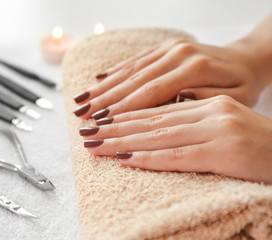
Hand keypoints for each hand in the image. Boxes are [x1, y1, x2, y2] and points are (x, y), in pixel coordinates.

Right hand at [72, 38, 269, 119]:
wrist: (247, 59)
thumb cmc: (242, 84)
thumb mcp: (234, 98)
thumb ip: (202, 101)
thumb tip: (172, 103)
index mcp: (194, 68)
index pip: (151, 93)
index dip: (123, 108)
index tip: (101, 122)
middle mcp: (178, 54)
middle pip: (134, 81)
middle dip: (104, 100)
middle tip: (81, 115)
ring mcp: (170, 48)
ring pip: (130, 70)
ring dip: (103, 87)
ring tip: (80, 101)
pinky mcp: (165, 48)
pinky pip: (135, 60)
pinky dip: (115, 71)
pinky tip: (97, 81)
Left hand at [79, 95, 271, 183]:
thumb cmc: (258, 143)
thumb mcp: (221, 124)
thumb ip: (190, 122)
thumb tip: (153, 129)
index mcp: (209, 102)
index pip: (157, 108)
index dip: (125, 115)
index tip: (99, 121)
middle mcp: (212, 110)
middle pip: (151, 119)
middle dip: (115, 127)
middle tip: (87, 133)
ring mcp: (219, 129)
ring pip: (159, 135)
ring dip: (122, 142)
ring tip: (95, 145)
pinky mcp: (226, 151)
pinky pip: (178, 155)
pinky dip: (148, 157)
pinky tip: (125, 159)